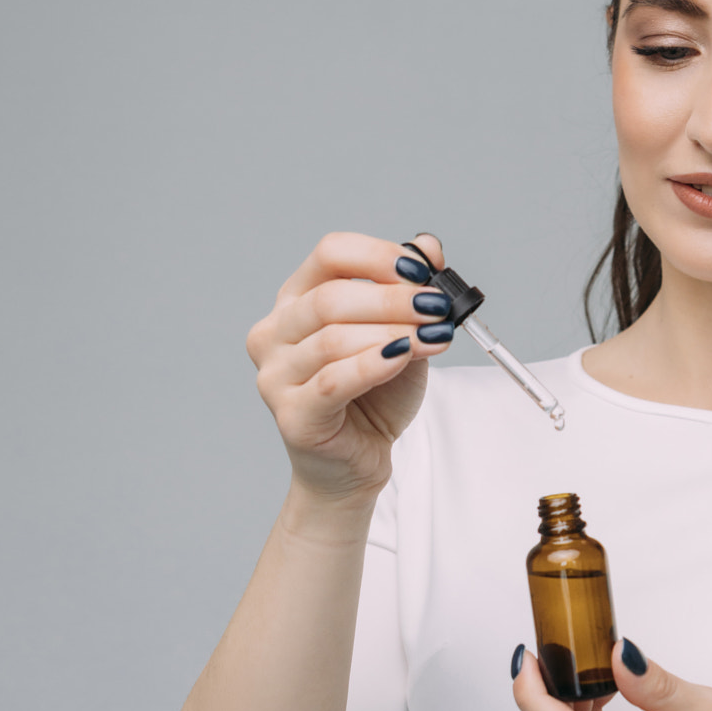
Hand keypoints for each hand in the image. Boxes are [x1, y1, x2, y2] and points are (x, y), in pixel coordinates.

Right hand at [247, 231, 449, 503]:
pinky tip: (404, 357)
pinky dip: (374, 365)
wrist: (357, 463)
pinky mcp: (292, 416)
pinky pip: (334, 381)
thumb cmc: (374, 398)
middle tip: (437, 306)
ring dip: (393, 332)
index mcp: (295, 301)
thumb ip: (408, 292)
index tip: (421, 270)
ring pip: (333, 339)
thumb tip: (427, 247)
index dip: (378, 256)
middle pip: (330, 298)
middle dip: (393, 300)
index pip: (329, 255)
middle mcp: (274, 333)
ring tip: (434, 335)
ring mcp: (275, 376)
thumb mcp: (400, 334)